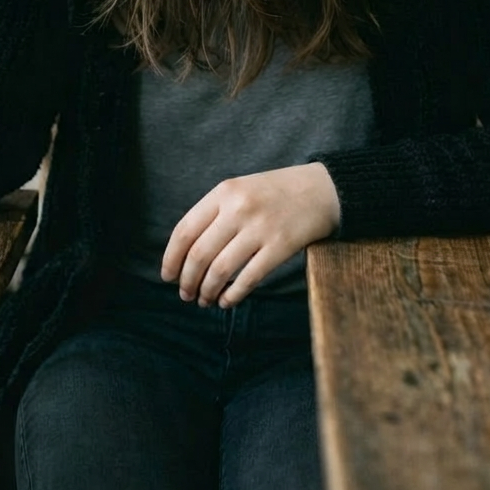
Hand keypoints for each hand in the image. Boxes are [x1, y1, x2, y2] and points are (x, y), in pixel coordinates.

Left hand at [161, 163, 339, 308]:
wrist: (322, 189)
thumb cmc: (275, 192)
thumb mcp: (240, 189)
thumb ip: (214, 213)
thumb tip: (185, 253)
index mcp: (224, 192)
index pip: (184, 230)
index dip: (171, 258)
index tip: (167, 276)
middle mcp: (239, 208)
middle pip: (199, 254)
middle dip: (187, 280)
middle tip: (185, 295)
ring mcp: (260, 228)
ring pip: (221, 269)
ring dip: (207, 290)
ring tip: (204, 300)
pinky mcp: (280, 246)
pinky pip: (248, 278)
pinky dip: (232, 295)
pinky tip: (226, 301)